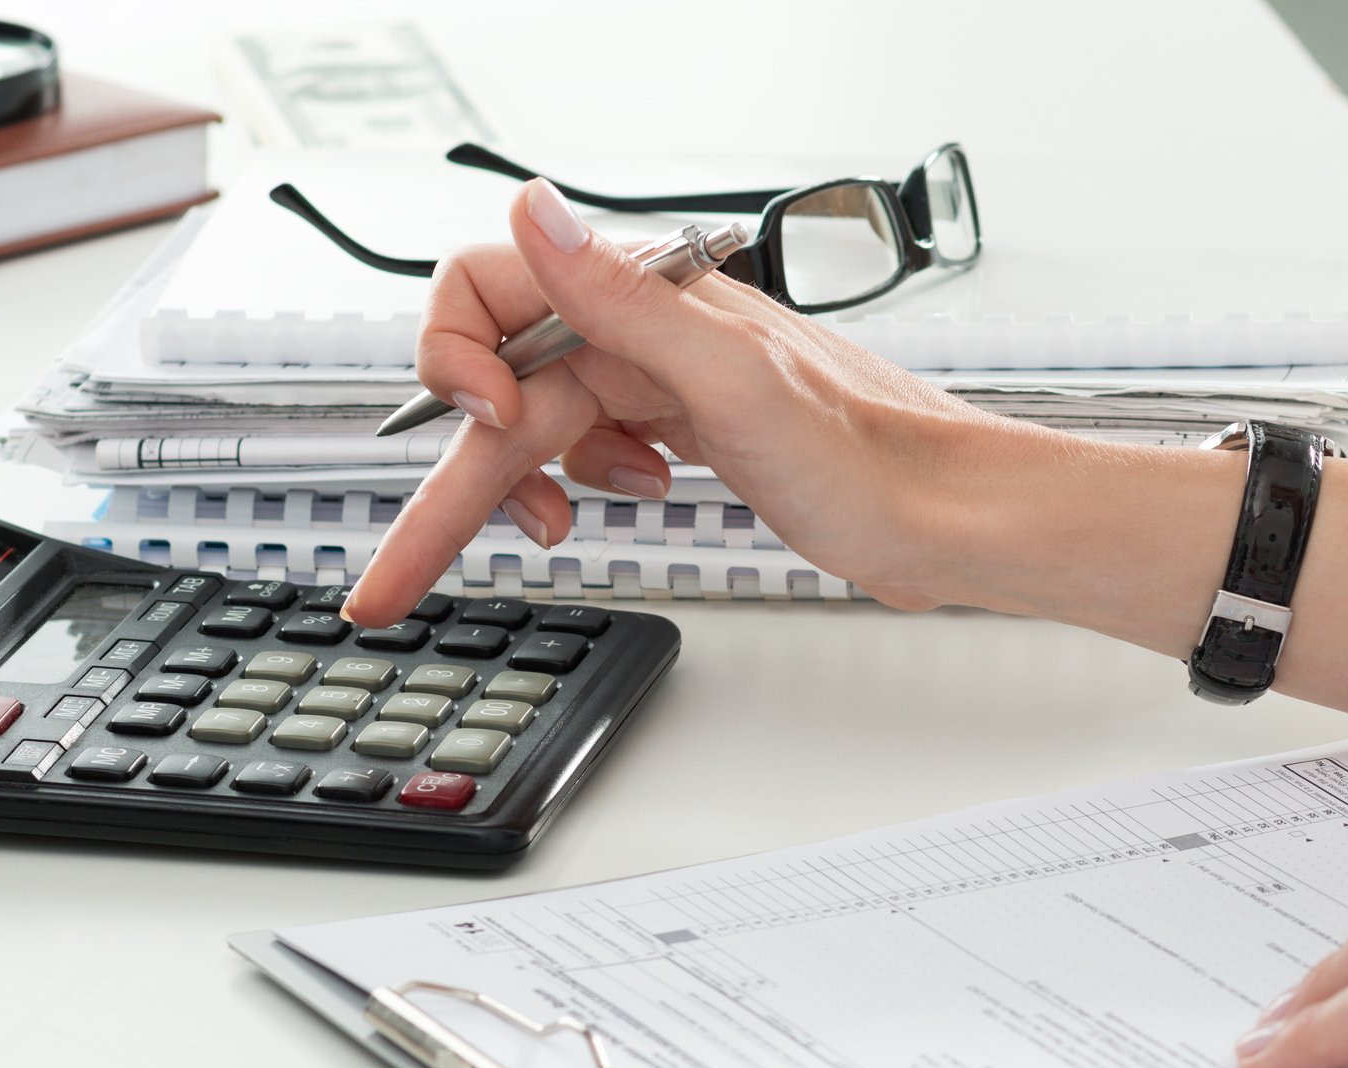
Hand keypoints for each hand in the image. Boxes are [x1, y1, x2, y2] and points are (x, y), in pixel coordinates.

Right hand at [342, 178, 1063, 625]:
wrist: (948, 519)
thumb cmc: (874, 461)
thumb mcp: (739, 382)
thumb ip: (626, 300)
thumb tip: (534, 212)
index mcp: (646, 297)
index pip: (485, 292)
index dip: (456, 362)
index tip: (484, 431)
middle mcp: (642, 327)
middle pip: (498, 384)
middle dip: (453, 479)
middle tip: (399, 575)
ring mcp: (658, 378)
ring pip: (534, 423)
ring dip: (520, 485)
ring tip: (561, 528)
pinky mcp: (677, 425)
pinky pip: (584, 444)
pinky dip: (581, 482)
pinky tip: (632, 494)